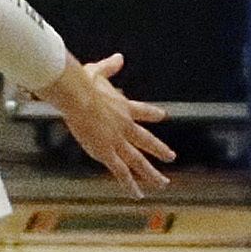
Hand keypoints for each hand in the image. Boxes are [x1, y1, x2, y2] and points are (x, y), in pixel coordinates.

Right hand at [36, 52, 173, 195]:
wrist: (79, 98)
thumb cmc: (84, 84)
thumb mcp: (96, 72)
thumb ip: (109, 67)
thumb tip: (119, 57)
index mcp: (124, 107)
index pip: (143, 111)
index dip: (152, 113)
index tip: (162, 116)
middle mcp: (125, 126)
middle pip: (146, 140)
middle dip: (159, 149)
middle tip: (171, 157)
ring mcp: (118, 141)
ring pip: (138, 161)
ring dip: (151, 173)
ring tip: (163, 183)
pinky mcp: (108, 153)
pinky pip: (121, 172)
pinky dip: (130, 184)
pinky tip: (138, 194)